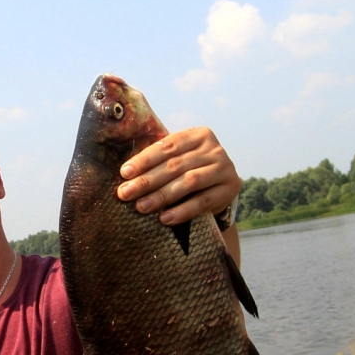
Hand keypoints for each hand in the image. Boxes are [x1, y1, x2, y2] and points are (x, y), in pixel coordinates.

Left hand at [116, 127, 239, 225]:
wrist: (221, 191)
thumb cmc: (192, 173)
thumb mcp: (179, 161)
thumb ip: (159, 162)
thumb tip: (126, 175)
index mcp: (198, 135)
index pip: (168, 146)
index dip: (145, 160)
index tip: (124, 173)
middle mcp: (213, 149)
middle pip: (175, 165)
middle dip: (147, 181)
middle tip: (126, 194)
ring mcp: (224, 168)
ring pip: (188, 182)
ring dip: (162, 196)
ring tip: (142, 207)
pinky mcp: (229, 188)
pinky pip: (202, 201)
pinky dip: (182, 211)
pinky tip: (165, 219)